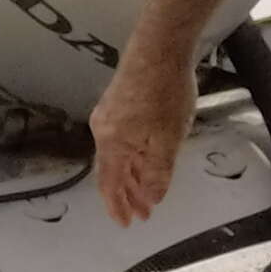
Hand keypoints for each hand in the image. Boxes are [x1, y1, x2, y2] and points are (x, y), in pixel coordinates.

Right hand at [90, 51, 194, 226]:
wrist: (159, 48)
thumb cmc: (165, 94)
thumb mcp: (168, 140)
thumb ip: (158, 172)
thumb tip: (150, 198)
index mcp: (111, 142)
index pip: (109, 183)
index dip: (117, 206)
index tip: (127, 223)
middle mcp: (102, 130)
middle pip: (111, 170)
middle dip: (128, 193)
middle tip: (143, 212)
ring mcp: (108, 113)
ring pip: (117, 154)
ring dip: (132, 175)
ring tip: (147, 189)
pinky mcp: (117, 101)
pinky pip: (121, 139)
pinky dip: (132, 156)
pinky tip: (146, 157)